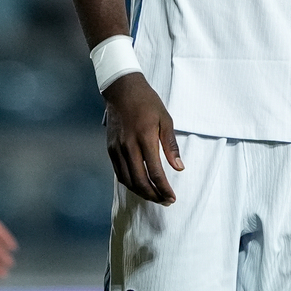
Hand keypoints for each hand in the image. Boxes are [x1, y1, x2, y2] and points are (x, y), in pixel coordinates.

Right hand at [103, 72, 183, 204]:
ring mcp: (117, 148)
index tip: (172, 197)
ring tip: (154, 196)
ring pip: (128, 180)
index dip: (164, 188)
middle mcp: (129, 146)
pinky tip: (139, 185)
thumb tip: (179, 167)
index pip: (155, 172)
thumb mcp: (165, 119)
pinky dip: (130, 183)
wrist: (122, 90)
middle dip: (154, 195)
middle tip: (165, 201)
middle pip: (140, 181)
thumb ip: (171, 145)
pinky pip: (119, 173)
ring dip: (142, 192)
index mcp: (145, 138)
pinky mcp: (110, 149)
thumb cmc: (148, 103)